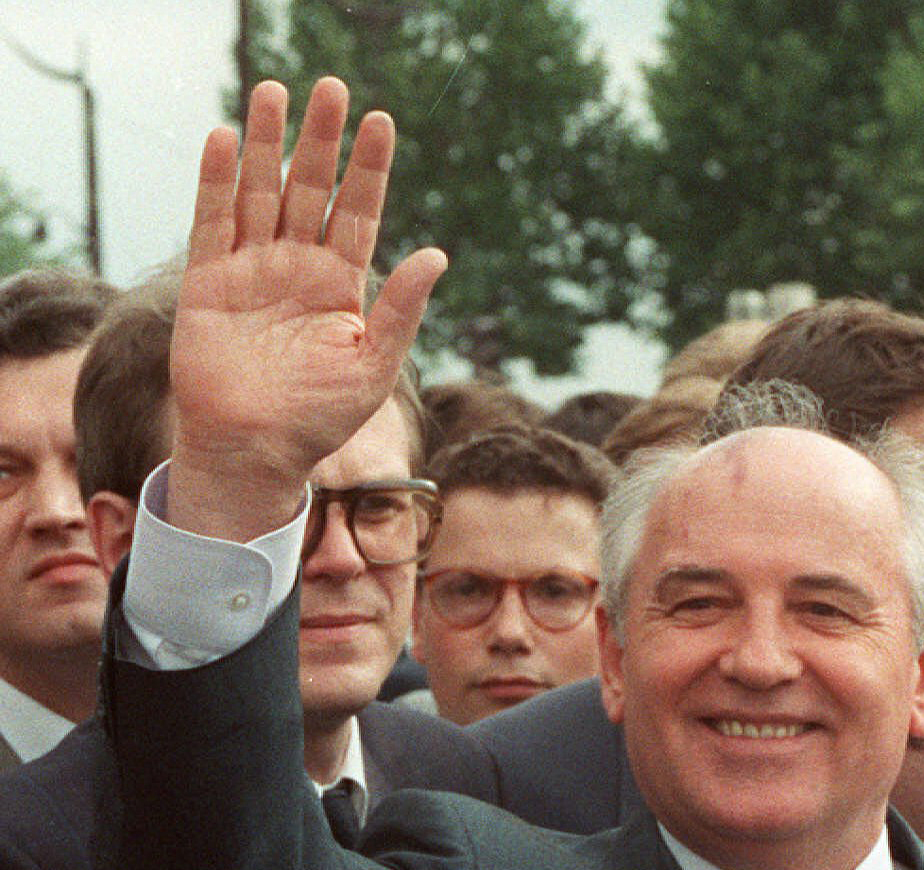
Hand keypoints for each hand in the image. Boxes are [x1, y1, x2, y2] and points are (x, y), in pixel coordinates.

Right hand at [168, 77, 445, 538]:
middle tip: (331, 87)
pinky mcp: (207, 283)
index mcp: (342, 285)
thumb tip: (437, 256)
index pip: (359, 212)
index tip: (381, 122)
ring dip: (268, 144)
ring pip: (261, 193)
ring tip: (276, 91)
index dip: (369, 168)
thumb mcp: (374, 365)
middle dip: (320, 140)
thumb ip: (402, 310)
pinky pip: (213, 222)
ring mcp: (251, 270)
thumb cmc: (320, 418)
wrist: (256, 451)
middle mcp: (297, 267)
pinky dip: (219, 182)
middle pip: (311, 189)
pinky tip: (228, 139)